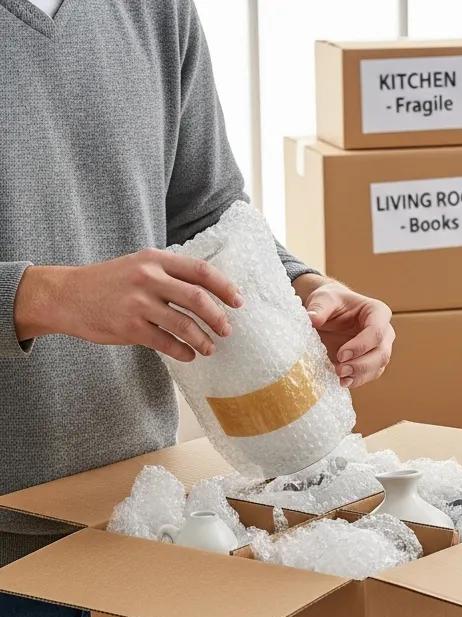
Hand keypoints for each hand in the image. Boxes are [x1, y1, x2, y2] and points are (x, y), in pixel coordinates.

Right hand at [13, 250, 242, 360]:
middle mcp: (148, 278)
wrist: (66, 295)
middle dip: (218, 318)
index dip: (225, 287)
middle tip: (227, 330)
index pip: (201, 271)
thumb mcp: (139, 265)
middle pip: (198, 299)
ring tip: (210, 348)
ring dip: (203, 340)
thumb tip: (209, 291)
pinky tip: (188, 355)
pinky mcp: (130, 327)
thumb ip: (169, 273)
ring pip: (184, 325)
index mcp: (155, 259)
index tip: (238, 301)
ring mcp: (138, 303)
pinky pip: (166, 343)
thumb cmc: (109, 282)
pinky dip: (183, 352)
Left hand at [298, 277, 393, 387]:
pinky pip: (370, 375)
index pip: (376, 332)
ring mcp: (380, 349)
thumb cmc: (332, 302)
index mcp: (378, 312)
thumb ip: (319, 306)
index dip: (360, 346)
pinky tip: (342, 382)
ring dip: (359, 376)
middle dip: (361, 365)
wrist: (332, 313)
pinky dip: (357, 381)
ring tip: (340, 378)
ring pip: (378, 367)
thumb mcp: (324, 298)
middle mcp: (385, 332)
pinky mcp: (372, 363)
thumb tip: (312, 319)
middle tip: (339, 370)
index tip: (340, 354)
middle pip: (381, 354)